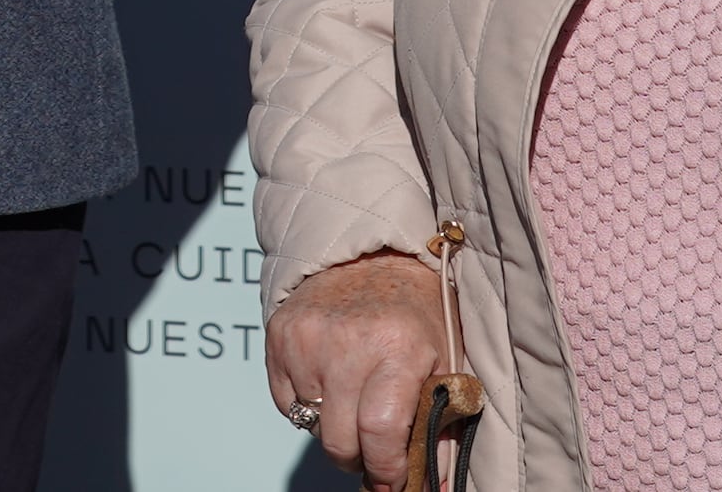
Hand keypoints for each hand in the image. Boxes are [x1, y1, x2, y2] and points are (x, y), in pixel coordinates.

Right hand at [267, 250, 454, 488]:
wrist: (371, 252)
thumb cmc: (416, 313)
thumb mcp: (443, 363)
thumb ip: (439, 427)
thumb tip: (436, 490)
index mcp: (399, 348)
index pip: (380, 432)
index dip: (386, 468)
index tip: (393, 480)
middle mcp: (349, 342)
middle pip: (340, 439)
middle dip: (359, 458)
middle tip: (374, 450)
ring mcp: (308, 338)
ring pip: (311, 426)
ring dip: (334, 430)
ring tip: (354, 406)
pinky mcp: (279, 335)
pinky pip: (286, 404)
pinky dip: (307, 407)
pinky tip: (329, 385)